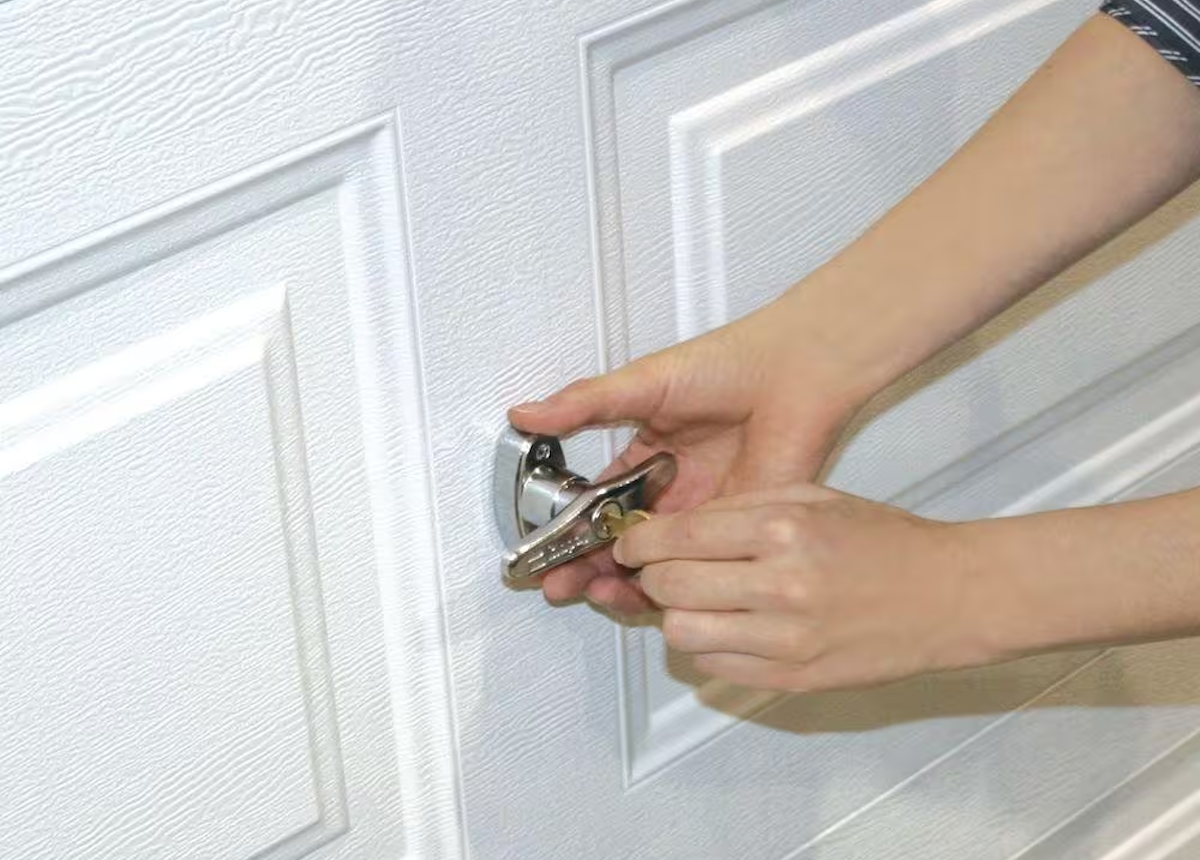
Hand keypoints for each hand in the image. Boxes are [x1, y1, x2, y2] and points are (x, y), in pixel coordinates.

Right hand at [509, 298, 865, 614]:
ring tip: (592, 591)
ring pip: (655, 564)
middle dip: (584, 569)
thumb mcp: (642, 384)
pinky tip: (644, 590)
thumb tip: (525, 414)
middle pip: (619, 544)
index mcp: (645, 459)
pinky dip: (671, 585)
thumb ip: (583, 405)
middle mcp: (672, 492)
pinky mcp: (735, 531)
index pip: (596, 508)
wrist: (797, 374)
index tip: (543, 553)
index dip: (568, 533)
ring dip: (621, 583)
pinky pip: (698, 568)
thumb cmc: (731, 365)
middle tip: (558, 584)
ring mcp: (704, 515)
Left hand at [615, 484, 998, 691]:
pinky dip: (707, 647)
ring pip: (682, 634)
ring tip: (696, 599)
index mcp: (783, 528)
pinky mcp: (792, 677)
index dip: (637, 541)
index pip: (677, 538)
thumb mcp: (811, 496)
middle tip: (657, 569)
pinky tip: (728, 626)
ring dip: (675, 615)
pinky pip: (715, 667)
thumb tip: (674, 526)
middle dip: (650, 576)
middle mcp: (781, 584)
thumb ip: (739, 508)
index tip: (630, 543)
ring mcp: (786, 638)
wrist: (948, 596)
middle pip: (669, 587)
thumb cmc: (884, 542)